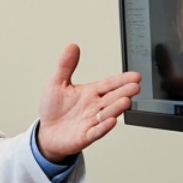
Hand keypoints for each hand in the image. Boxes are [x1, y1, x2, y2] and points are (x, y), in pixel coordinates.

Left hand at [35, 44, 141, 161]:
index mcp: (91, 93)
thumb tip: (71, 46)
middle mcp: (95, 106)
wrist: (47, 133)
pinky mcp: (85, 136)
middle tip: (135, 86)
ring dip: (116, 108)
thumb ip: (65, 66)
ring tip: (126, 101)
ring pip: (107, 113)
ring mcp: (92, 121)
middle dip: (124, 92)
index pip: (110, 84)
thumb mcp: (57, 84)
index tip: (136, 75)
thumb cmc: (54, 109)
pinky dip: (103, 127)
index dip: (122, 80)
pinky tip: (110, 121)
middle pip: (112, 98)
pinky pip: (96, 131)